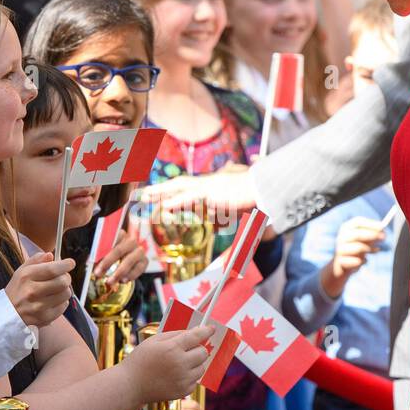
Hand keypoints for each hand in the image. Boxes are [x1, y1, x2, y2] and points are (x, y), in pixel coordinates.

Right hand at [5, 251, 74, 328]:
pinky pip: (63, 306)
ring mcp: (38, 306)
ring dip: (65, 289)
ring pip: (65, 294)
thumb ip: (36, 260)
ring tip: (56, 289)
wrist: (7, 313)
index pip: (52, 269)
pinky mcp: (44, 318)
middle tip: (63, 277)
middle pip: (62, 282)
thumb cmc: (18, 289)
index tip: (70, 263)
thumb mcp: (22, 271)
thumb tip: (50, 255)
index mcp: (26, 276)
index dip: (65, 265)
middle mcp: (32, 291)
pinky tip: (53, 300)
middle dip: (66, 277)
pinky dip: (62, 301)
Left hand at [95, 222, 148, 284]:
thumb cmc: (111, 255)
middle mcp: (131, 241)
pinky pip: (138, 269)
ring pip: (129, 261)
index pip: (110, 239)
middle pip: (119, 250)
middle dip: (107, 263)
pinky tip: (122, 281)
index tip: (92, 261)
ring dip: (118, 273)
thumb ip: (99, 254)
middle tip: (98, 274)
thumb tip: (90, 262)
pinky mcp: (145, 261)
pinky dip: (130, 276)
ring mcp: (139, 251)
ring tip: (109, 282)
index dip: (101, 249)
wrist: (127, 260)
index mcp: (120, 234)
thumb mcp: (103, 253)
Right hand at [125, 325, 211, 403]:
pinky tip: (176, 375)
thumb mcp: (154, 340)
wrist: (130, 385)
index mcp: (172, 348)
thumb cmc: (140, 360)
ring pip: (202, 368)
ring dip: (195, 364)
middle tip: (188, 350)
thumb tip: (193, 332)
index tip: (211, 328)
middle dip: (198, 349)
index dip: (206, 331)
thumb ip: (175, 334)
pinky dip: (189, 377)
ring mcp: (183, 379)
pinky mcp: (183, 391)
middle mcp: (180, 364)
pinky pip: (195, 381)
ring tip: (179, 364)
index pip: (196, 336)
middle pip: (203, 353)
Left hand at [137, 165, 256, 227]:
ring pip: (179, 187)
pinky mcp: (212, 192)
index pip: (189, 187)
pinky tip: (163, 207)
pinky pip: (189, 198)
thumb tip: (217, 227)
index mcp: (213, 185)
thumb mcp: (235, 211)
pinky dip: (175, 202)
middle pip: (179, 184)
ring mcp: (209, 186)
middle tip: (145, 194)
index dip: (173, 190)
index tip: (160, 194)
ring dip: (161, 192)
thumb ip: (223, 218)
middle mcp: (208, 183)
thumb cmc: (254, 199)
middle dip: (161, 189)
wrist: (264, 190)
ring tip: (145, 196)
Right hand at [321, 216, 384, 298]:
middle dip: (372, 235)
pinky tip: (361, 261)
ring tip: (369, 252)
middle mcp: (341, 237)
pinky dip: (363, 261)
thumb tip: (382, 232)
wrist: (341, 266)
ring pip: (358, 247)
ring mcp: (339, 249)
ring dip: (368, 249)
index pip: (358, 222)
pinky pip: (357, 261)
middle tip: (384, 237)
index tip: (382, 227)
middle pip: (357, 234)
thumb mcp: (364, 241)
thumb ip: (372, 235)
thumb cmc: (355, 250)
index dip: (371, 224)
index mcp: (346, 228)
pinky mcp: (340, 261)